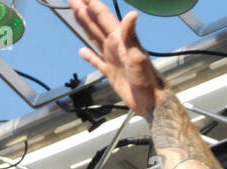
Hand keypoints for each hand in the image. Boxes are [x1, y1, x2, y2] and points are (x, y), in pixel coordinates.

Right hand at [70, 0, 167, 119]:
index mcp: (119, 39)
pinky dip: (89, 56)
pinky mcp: (111, 72)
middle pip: (95, 23)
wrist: (150, 100)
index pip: (102, 16)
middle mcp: (115, 45)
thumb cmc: (147, 78)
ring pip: (94, 37)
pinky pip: (96, 61)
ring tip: (76, 14)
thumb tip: (132, 14)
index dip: (90, 3)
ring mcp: (112, 58)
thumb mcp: (137, 55)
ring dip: (85, 26)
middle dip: (83, 9)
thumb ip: (131, 35)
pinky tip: (82, 51)